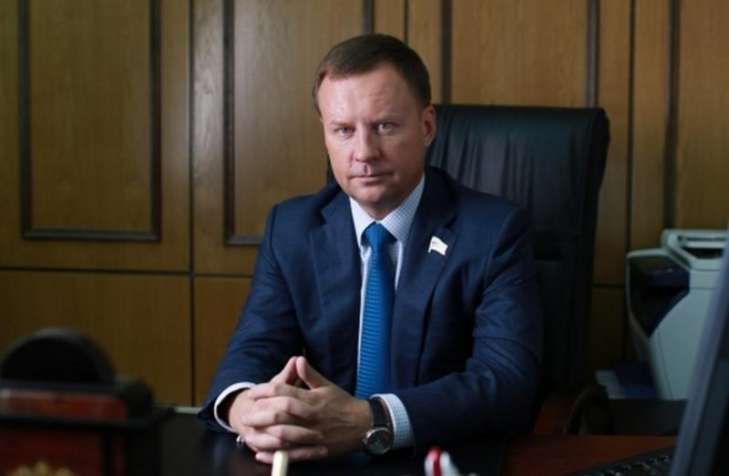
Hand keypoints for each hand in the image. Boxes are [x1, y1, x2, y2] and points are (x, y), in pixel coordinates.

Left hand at [243, 356, 371, 463]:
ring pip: (284, 437)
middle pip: (281, 414)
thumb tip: (297, 359)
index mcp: (313, 399)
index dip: (265, 392)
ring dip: (264, 437)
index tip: (252, 393)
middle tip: (246, 416)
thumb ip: (310, 374)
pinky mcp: (316, 451)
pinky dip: (276, 457)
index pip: (284, 393)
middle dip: (260, 415)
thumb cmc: (343, 404)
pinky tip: (261, 455)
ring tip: (248, 436)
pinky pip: (293, 456)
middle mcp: (311, 417)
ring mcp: (313, 436)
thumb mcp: (328, 386)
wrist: (364, 425)